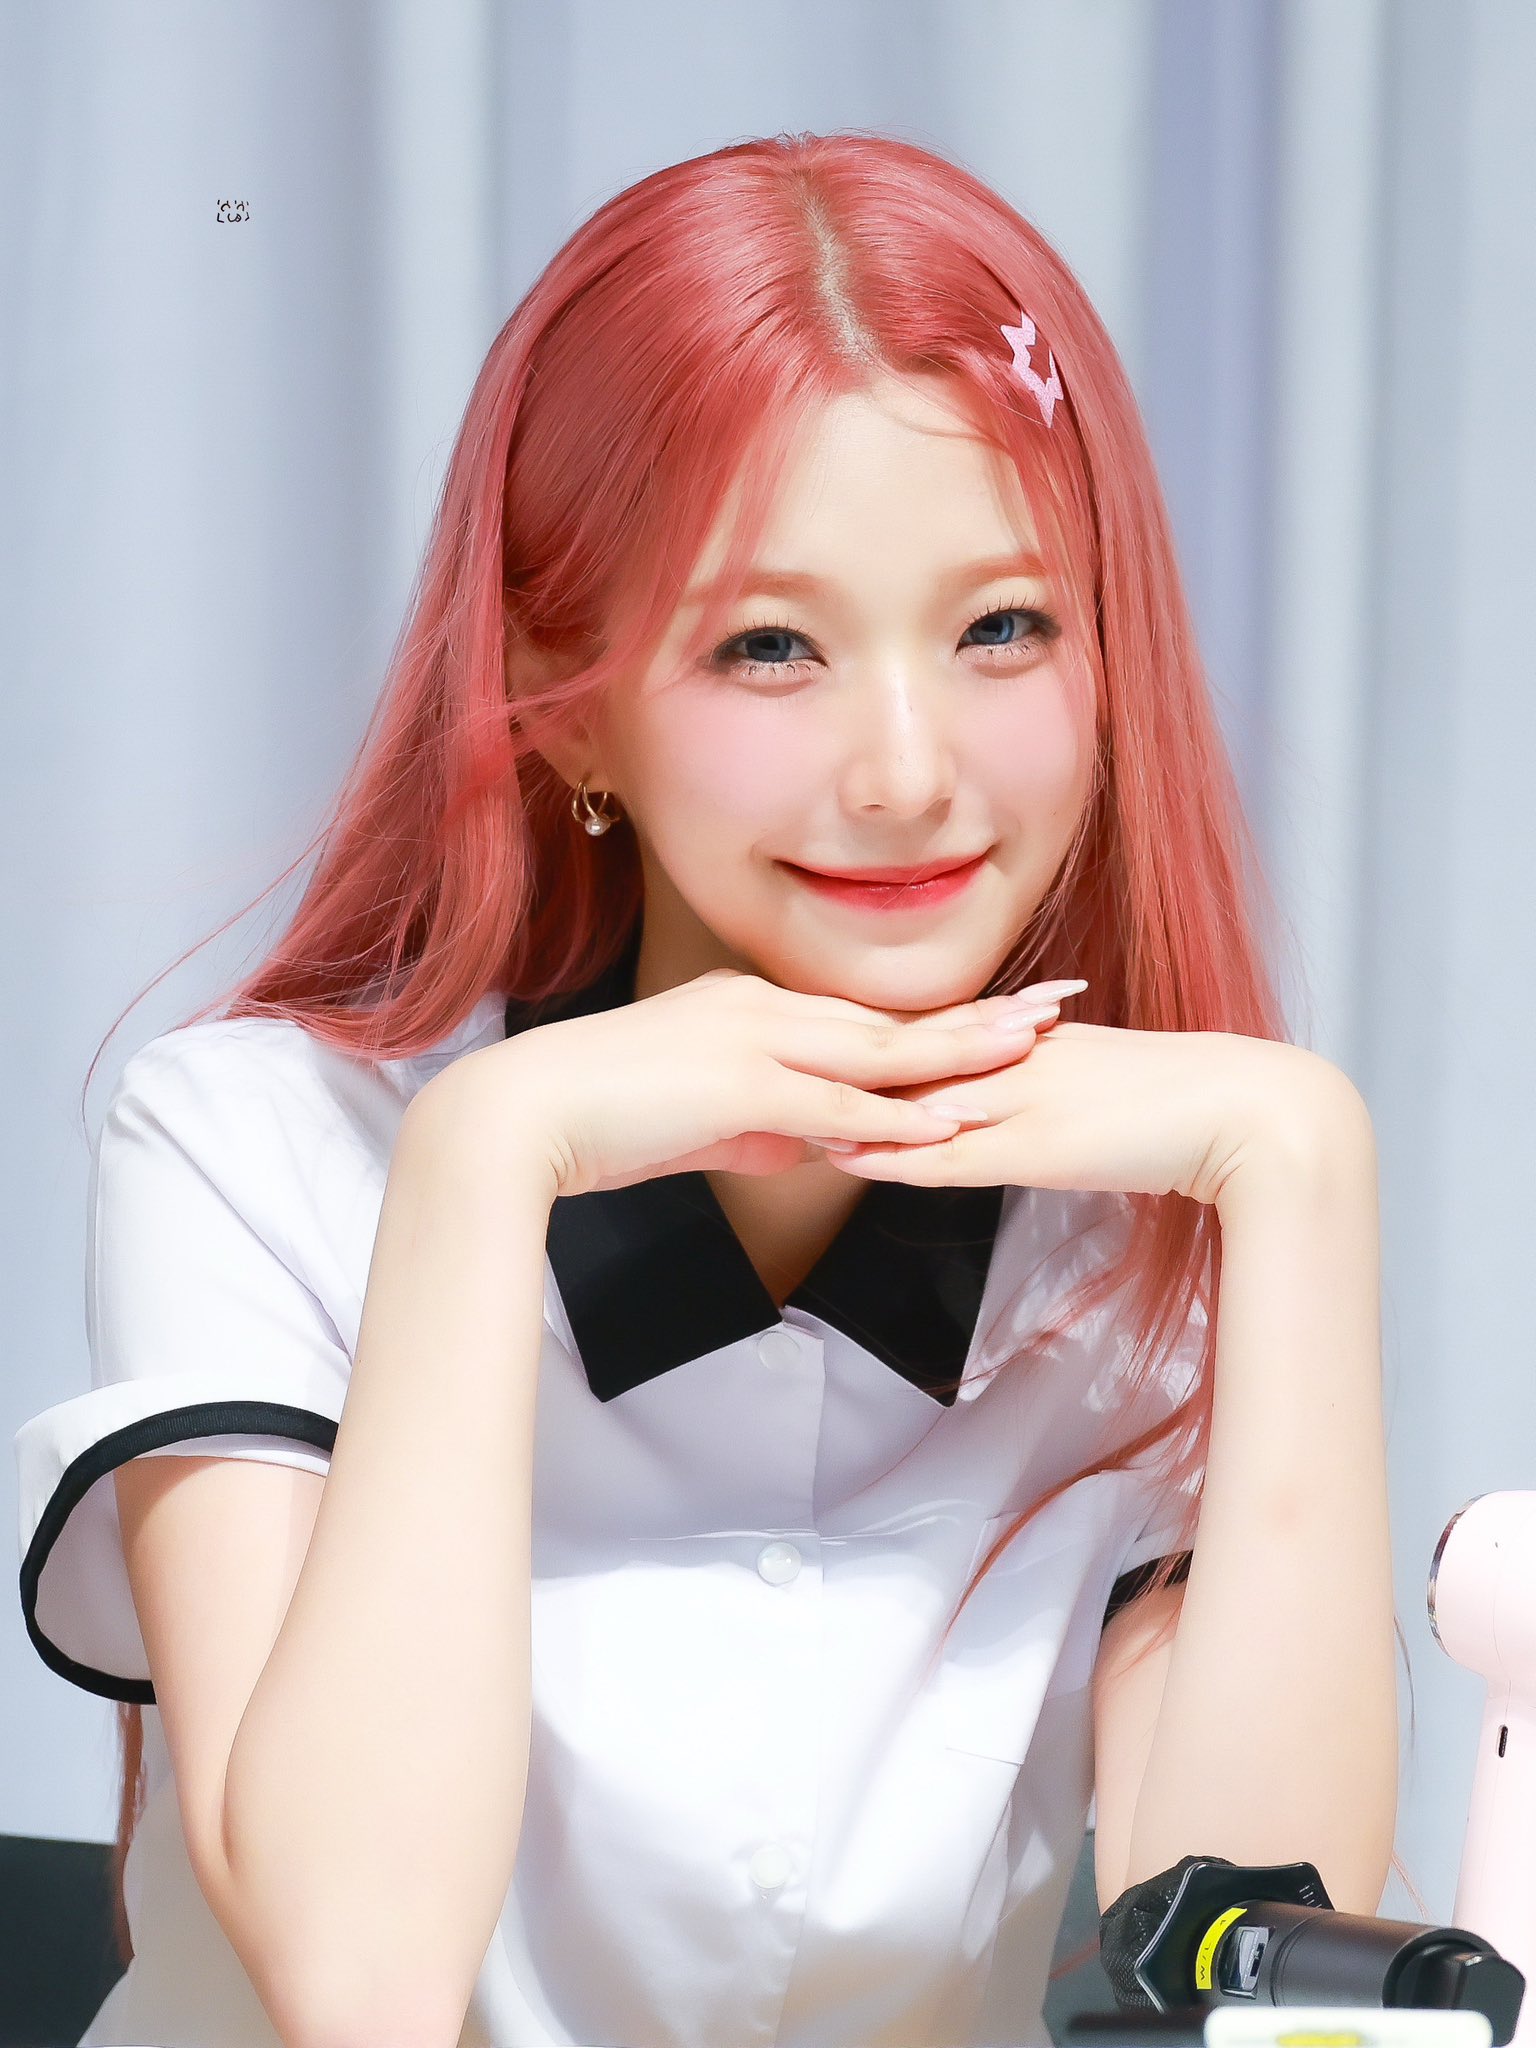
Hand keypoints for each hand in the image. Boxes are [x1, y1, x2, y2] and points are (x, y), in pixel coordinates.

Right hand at [419, 969, 1080, 1199]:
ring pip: (879, 1052)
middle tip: (1056, 1004)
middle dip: (979, 1016)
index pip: (864, 1016)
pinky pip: (836, 1106)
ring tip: (1034, 1050)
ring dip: (961, 1053)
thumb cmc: (594, 1117)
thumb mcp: (696, 1120)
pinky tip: (952, 1125)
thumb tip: (818, 1146)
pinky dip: (898, 1117)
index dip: (940, 1016)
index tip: (1004, 1010)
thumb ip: (762, 1125)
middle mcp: (761, 1011)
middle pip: (891, 1019)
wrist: (520, 1113)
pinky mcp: (738, 1086)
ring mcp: (752, 1042)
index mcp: (749, 1010)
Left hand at [822, 1020, 1352, 1207]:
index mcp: (1029, 1040)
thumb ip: (1045, 1095)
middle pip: (904, 1056)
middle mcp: (1016, 1058)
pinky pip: (953, 1151)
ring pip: (915, 1101)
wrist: (1252, 1112)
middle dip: (831, 1065)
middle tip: (759, 1063)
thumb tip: (1000, 1110)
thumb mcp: (1099, 1093)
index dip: (861, 1043)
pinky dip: (895, 1153)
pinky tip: (846, 1157)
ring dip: (845, 1110)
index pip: (931, 1036)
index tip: (800, 1042)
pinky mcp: (1042, 1144)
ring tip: (776, 1112)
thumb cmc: (1184, 1108)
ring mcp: (1025, 1097)